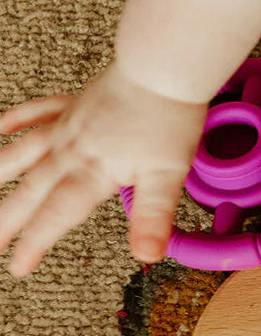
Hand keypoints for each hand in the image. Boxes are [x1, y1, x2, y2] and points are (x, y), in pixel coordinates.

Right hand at [0, 63, 206, 274]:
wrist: (163, 68)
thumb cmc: (169, 118)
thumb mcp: (168, 175)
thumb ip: (152, 216)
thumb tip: (147, 255)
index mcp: (92, 172)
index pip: (57, 214)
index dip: (37, 242)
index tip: (19, 267)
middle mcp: (72, 149)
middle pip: (33, 189)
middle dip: (9, 219)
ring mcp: (70, 123)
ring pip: (25, 151)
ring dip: (1, 171)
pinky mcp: (76, 102)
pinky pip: (38, 111)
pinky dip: (17, 119)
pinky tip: (0, 127)